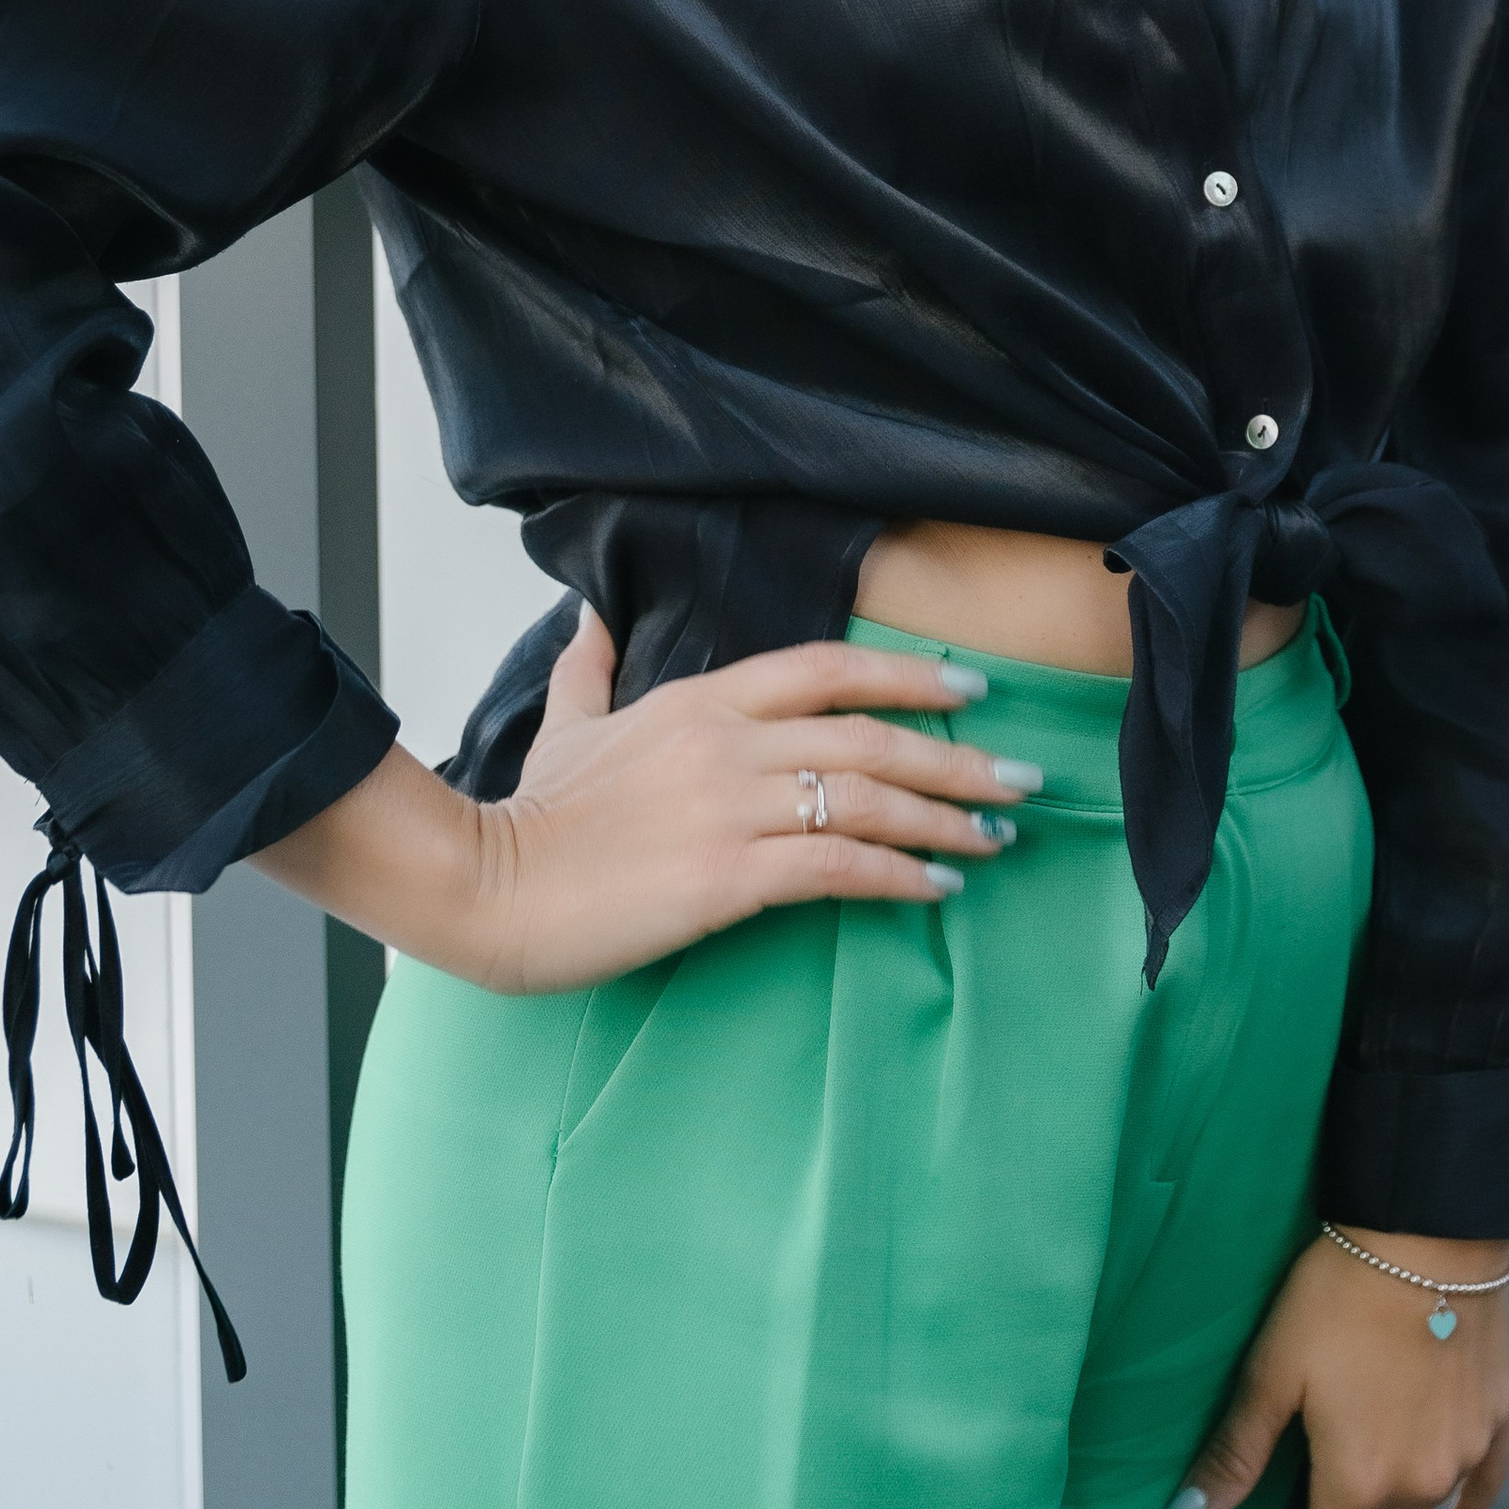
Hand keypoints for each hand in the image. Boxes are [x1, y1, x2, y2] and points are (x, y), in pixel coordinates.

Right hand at [466, 609, 1037, 993]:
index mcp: (700, 701)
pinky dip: (899, 876)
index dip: (908, 672)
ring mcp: (730, 808)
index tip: (970, 689)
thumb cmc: (530, 817)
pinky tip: (936, 889)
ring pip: (868, 799)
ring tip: (997, 838)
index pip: (827, 668)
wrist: (486, 886)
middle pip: (871, 733)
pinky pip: (838, 869)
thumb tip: (589, 618)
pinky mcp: (728, 878)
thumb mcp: (565, 727)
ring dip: (947, 819)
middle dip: (959, 756)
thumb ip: (589, 670)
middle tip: (1021, 777)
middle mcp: (727, 743)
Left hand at [1167, 1229, 1508, 1508]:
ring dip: (1391, 1500)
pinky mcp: (1499, 1419)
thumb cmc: (1336, 1298)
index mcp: (1358, 1482)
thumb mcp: (1273, 1371)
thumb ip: (1235, 1454)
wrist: (1428, 1233)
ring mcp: (1466, 1454)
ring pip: (1422, 1507)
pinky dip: (1462, 1500)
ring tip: (1362, 1461)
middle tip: (1312, 1498)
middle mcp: (1421, 1486)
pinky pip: (1482, 1484)